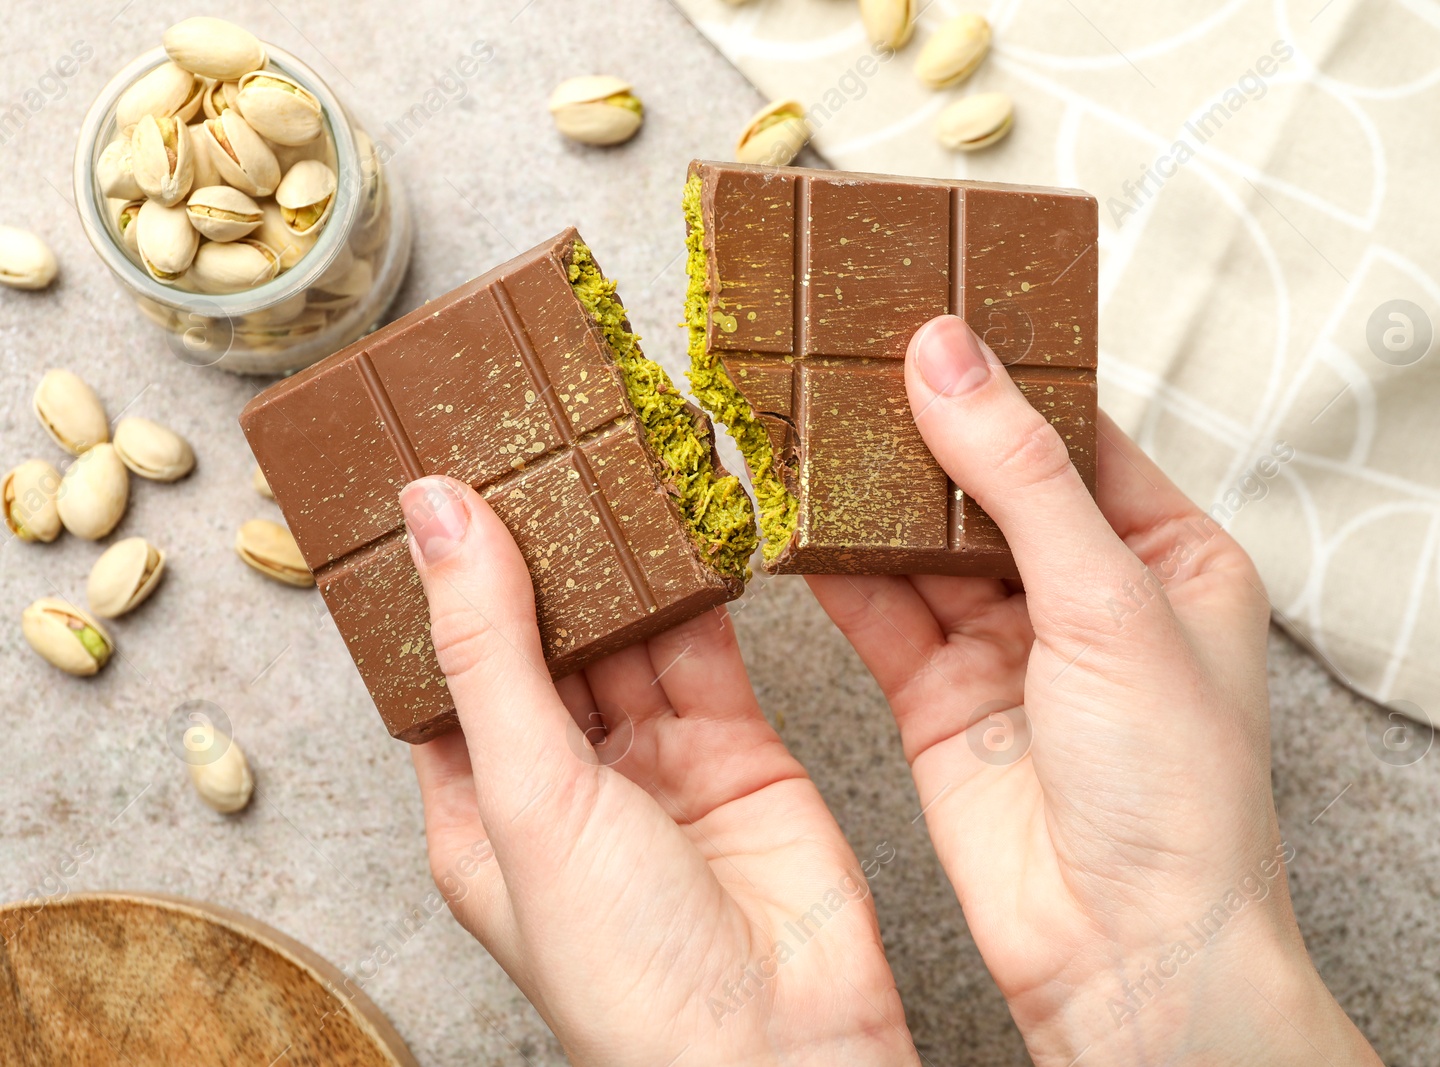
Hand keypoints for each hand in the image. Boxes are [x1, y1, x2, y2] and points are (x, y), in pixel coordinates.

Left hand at [400, 476, 915, 1066]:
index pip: (446, 664)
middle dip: (537, 544)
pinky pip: (706, 643)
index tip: (436, 469)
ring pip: (626, 628)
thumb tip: (437, 515)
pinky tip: (685, 514)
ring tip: (601, 446)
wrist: (782, 1044)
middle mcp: (564, 778)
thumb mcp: (528, 795)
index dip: (440, 572)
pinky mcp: (737, 744)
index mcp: (480, 806)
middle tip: (526, 430)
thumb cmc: (628, 973)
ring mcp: (654, 760)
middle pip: (540, 633)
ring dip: (616, 550)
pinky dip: (698, 580)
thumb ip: (489, 647)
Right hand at [808, 316, 1382, 1065]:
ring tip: (804, 421)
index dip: (1004, 376)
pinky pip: (882, 613)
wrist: (1128, 953)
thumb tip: (946, 356)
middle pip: (988, 483)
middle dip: (921, 429)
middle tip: (845, 354)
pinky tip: (796, 523)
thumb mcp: (1109, 602)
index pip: (1074, 434)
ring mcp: (1010, 649)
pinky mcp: (941, 699)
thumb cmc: (1175, 790)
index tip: (929, 312)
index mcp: (1168, 556)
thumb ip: (1018, 475)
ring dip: (871, 495)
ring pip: (925, 545)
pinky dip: (838, 571)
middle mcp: (1088, 596)